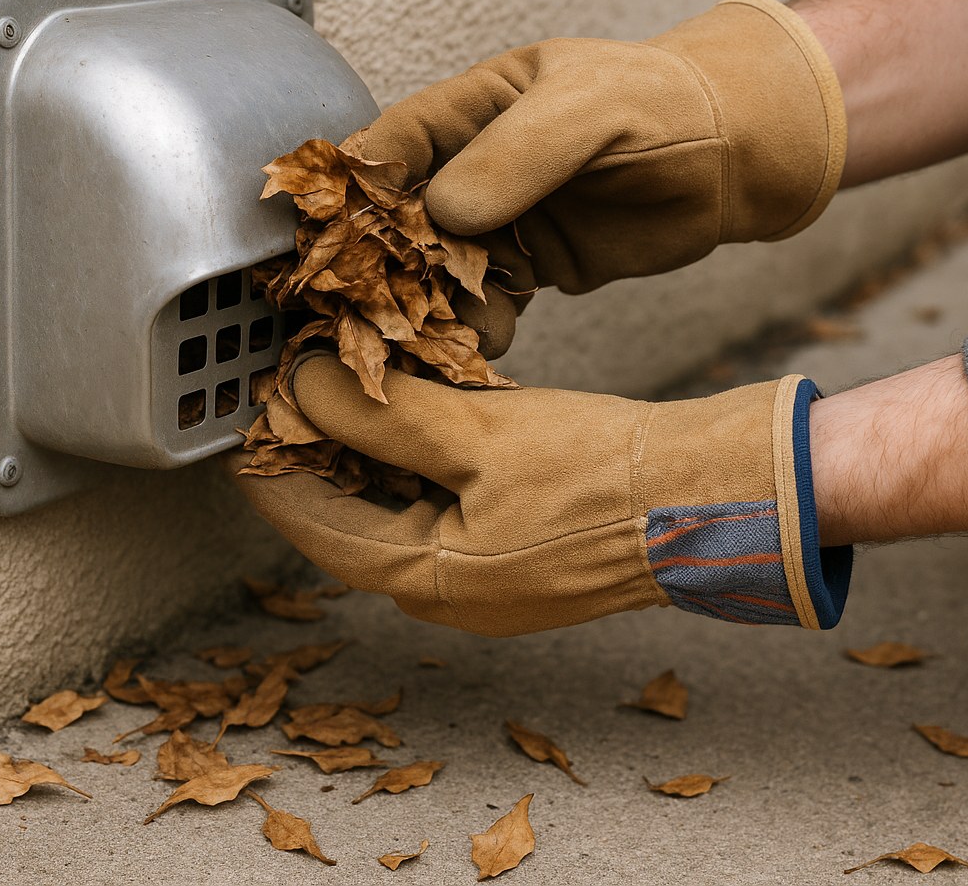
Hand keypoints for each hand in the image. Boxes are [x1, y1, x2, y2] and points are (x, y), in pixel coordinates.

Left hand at [234, 355, 849, 635]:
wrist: (717, 494)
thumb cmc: (607, 476)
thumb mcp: (481, 434)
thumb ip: (383, 414)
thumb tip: (303, 386)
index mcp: (426, 580)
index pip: (310, 522)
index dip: (272, 460)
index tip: (250, 406)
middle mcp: (447, 590)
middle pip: (350, 514)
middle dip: (321, 446)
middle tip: (300, 377)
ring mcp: (485, 573)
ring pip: (397, 503)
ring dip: (372, 445)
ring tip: (352, 377)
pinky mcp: (519, 545)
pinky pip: (442, 499)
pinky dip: (420, 454)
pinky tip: (420, 400)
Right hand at [350, 0, 846, 355]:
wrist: (737, 156)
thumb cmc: (666, 105)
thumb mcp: (588, 110)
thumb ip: (518, 153)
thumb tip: (446, 213)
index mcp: (468, 111)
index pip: (384, 150)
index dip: (349, 196)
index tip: (330, 249)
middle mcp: (471, 168)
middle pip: (396, 224)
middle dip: (379, 272)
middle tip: (370, 322)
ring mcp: (499, 222)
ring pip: (435, 273)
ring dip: (427, 312)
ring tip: (428, 349)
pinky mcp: (531, 268)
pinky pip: (484, 306)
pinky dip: (475, 333)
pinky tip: (479, 356)